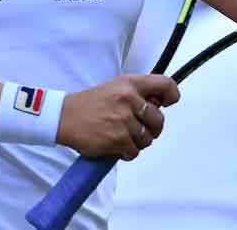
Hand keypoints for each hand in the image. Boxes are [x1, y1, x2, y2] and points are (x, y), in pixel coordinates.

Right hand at [56, 74, 178, 160]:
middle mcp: (129, 99)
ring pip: (147, 139)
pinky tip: (116, 146)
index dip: (172, 95)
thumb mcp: (115, 87)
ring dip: (138, 142)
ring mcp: (123, 120)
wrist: (64, 116)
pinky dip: (127, 153)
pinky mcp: (117, 139)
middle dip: (152, 128)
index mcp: (130, 83)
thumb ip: (138, 94)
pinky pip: (134, 152)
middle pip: (159, 120)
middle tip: (139, 128)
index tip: (167, 103)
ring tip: (123, 137)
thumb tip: (159, 106)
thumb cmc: (91, 103)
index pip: (165, 84)